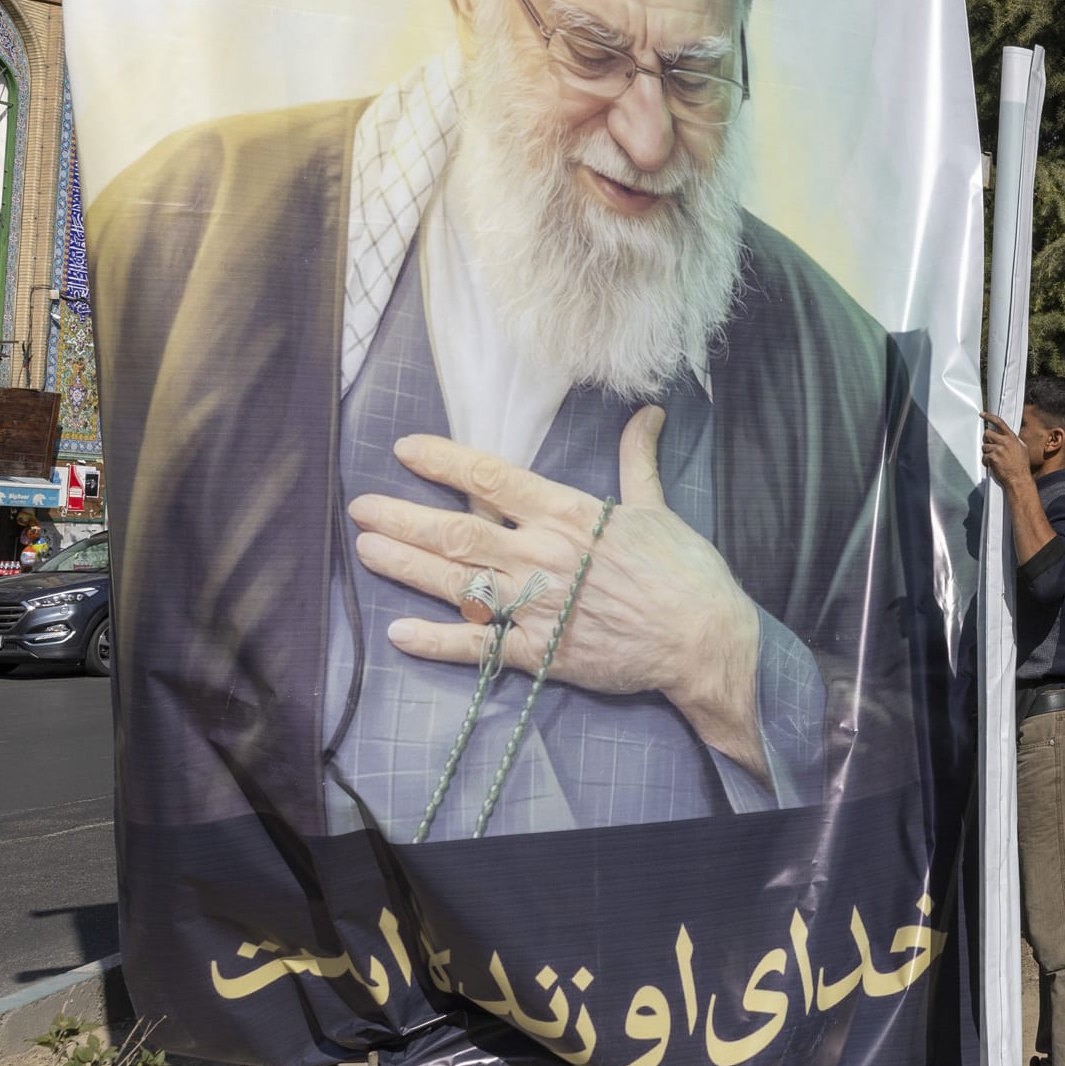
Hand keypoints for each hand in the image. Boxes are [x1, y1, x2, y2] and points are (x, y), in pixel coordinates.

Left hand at [346, 405, 769, 780]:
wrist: (703, 639)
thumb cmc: (685, 572)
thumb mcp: (660, 509)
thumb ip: (638, 462)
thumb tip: (647, 413)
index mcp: (569, 514)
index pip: (493, 478)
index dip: (445, 461)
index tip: (406, 450)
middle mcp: (543, 555)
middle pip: (458, 531)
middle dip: (404, 517)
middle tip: (361, 507)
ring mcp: (538, 606)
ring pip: (457, 582)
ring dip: (407, 565)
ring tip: (367, 550)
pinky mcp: (541, 652)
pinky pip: (478, 646)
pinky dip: (437, 640)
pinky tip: (399, 632)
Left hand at [981, 411, 1034, 492]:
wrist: (1019, 478)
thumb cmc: (1021, 466)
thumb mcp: (1022, 449)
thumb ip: (1014, 441)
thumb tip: (1008, 436)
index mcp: (1012, 437)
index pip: (999, 422)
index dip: (989, 416)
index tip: (982, 414)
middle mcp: (1005, 441)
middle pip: (987, 433)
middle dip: (987, 440)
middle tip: (990, 447)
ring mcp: (998, 449)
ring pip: (984, 446)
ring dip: (987, 453)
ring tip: (995, 459)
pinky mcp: (993, 458)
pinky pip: (984, 457)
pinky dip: (986, 462)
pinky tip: (993, 465)